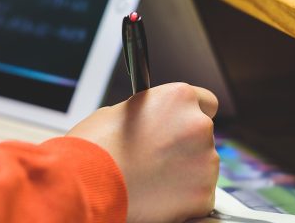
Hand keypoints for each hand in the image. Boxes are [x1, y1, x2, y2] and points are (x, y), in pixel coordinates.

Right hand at [67, 82, 218, 222]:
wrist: (87, 182)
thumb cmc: (95, 146)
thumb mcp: (119, 112)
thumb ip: (148, 115)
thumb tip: (155, 124)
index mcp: (178, 98)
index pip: (206, 102)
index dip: (188, 115)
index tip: (179, 126)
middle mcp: (198, 125)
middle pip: (202, 135)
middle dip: (183, 145)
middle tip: (154, 155)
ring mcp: (205, 162)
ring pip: (201, 165)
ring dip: (183, 170)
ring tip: (149, 175)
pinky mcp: (203, 195)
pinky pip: (198, 194)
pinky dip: (181, 196)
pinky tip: (155, 192)